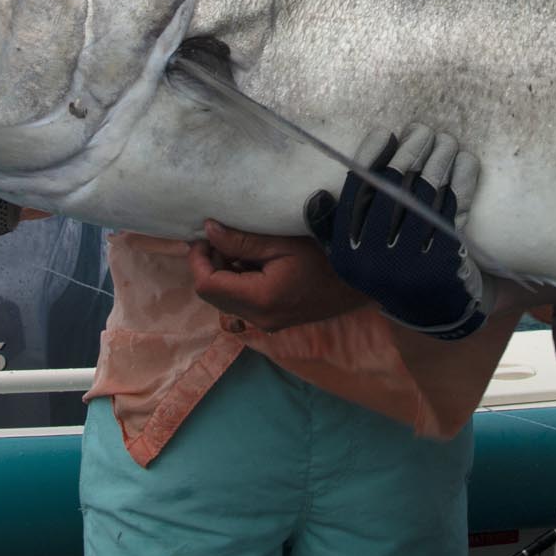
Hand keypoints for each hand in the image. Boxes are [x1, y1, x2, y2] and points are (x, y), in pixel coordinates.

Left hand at [188, 221, 368, 331]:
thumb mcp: (281, 243)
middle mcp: (258, 318)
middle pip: (211, 295)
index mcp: (259, 299)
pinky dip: (237, 283)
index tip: (203, 236)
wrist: (357, 283)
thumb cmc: (325, 257)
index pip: (207, 285)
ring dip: (223, 274)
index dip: (198, 259)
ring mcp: (265, 324)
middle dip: (208, 265)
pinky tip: (253, 263)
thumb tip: (208, 231)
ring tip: (240, 248)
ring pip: (224, 300)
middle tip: (219, 238)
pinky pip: (240, 304)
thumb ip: (241, 241)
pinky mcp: (272, 322)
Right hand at [307, 124, 493, 339]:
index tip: (384, 133)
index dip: (370, 158)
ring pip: (424, 195)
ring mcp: (411, 264)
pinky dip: (459, 182)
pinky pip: (453, 210)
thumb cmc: (390, 271)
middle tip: (421, 130)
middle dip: (409, 152)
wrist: (434, 312)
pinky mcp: (445, 264)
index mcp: (347, 255)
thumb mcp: (353, 258)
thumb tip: (317, 196)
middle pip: (392, 190)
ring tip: (443, 140)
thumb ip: (332, 229)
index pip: (356, 194)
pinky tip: (463, 162)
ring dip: (437, 160)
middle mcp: (374, 262)